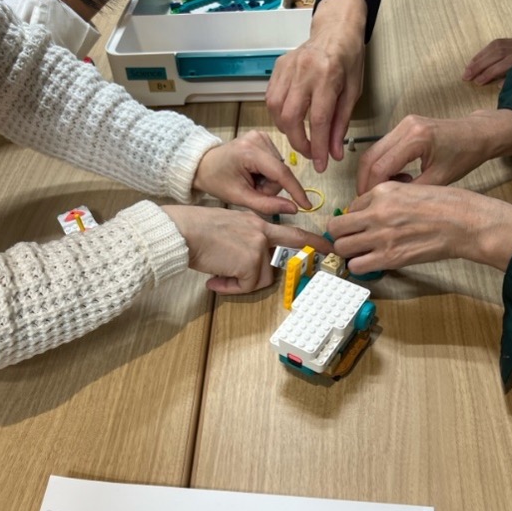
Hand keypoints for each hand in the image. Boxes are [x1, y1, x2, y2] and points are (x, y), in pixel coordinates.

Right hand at [163, 206, 331, 293]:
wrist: (182, 231)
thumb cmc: (194, 231)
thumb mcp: (226, 228)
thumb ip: (244, 240)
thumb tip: (247, 263)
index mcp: (255, 222)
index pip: (287, 229)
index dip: (308, 238)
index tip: (324, 243)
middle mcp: (260, 230)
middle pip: (293, 242)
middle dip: (314, 248)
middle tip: (328, 251)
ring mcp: (257, 245)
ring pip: (262, 277)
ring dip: (241, 283)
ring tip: (220, 277)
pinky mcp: (250, 261)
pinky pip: (246, 286)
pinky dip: (230, 288)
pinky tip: (215, 281)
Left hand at [193, 130, 314, 213]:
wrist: (203, 165)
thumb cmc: (217, 181)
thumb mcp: (240, 198)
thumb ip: (267, 205)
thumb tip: (294, 209)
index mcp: (249, 152)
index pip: (280, 173)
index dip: (295, 190)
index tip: (307, 205)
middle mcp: (258, 139)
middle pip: (280, 173)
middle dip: (269, 188)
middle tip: (251, 190)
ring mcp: (261, 136)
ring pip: (279, 169)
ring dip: (267, 181)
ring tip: (249, 181)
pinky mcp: (263, 138)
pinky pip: (275, 163)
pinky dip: (266, 173)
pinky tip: (252, 172)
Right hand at [265, 0, 366, 171]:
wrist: (335, 29)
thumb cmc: (348, 59)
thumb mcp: (353, 92)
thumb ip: (341, 124)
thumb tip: (334, 153)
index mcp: (328, 75)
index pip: (318, 120)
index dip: (318, 147)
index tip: (321, 165)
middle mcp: (304, 70)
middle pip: (291, 117)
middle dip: (298, 142)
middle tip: (310, 153)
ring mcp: (287, 67)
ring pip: (276, 109)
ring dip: (286, 130)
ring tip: (300, 137)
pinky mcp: (278, 67)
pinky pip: (271, 99)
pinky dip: (278, 115)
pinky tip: (290, 120)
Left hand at [327, 181, 511, 273]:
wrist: (465, 222)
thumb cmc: (445, 205)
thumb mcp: (410, 189)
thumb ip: (386, 200)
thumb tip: (366, 214)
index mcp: (382, 190)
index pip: (350, 207)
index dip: (353, 219)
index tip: (360, 226)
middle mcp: (377, 211)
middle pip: (336, 228)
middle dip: (340, 236)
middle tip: (351, 241)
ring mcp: (381, 235)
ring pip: (341, 248)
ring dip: (348, 252)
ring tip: (360, 253)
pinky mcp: (390, 256)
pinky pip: (357, 265)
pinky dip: (360, 266)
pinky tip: (371, 263)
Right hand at [356, 110, 511, 194]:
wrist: (477, 134)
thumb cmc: (464, 156)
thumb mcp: (439, 180)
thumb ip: (411, 191)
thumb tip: (385, 204)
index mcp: (417, 139)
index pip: (380, 167)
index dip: (370, 189)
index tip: (370, 206)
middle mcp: (406, 127)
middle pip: (369, 157)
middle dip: (365, 182)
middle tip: (369, 202)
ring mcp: (403, 124)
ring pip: (372, 152)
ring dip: (372, 174)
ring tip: (385, 192)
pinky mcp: (403, 126)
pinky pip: (381, 148)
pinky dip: (381, 166)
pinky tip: (395, 179)